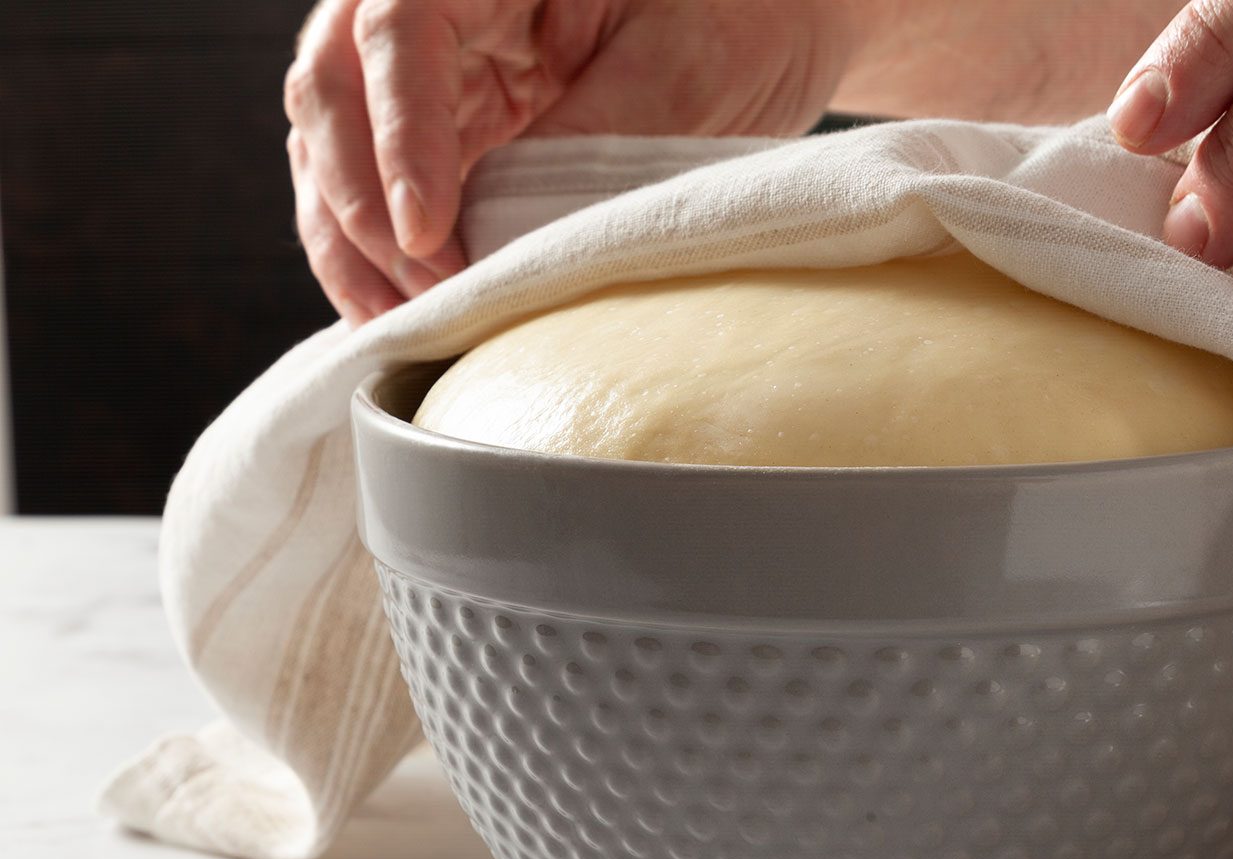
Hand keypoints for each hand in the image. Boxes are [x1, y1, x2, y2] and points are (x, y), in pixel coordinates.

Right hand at [284, 0, 856, 323]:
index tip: (429, 231)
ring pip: (332, 149)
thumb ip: (593, 136)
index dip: (400, 135)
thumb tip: (509, 242)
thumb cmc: (738, 16)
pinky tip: (402, 315)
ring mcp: (429, 72)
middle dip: (361, 202)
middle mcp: (432, 7)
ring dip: (353, 243)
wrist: (771, 23)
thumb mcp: (682, 66)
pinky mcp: (445, 132)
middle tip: (427, 290)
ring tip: (404, 323)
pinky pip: (374, 191)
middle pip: (332, 90)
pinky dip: (376, 257)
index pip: (396, 33)